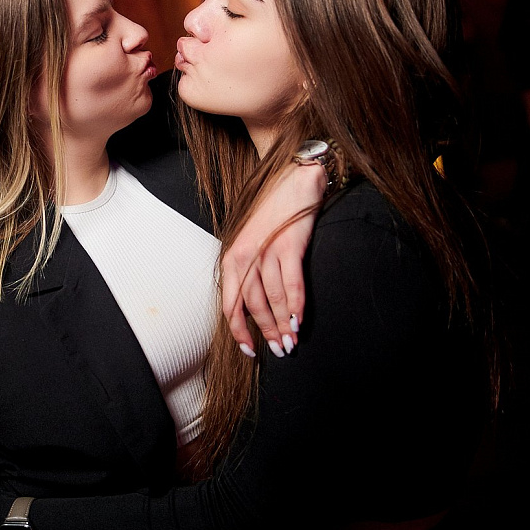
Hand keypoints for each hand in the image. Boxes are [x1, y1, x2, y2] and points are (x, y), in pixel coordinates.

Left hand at [220, 161, 325, 357]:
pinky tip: (299, 320)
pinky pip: (292, 285)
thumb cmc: (272, 215)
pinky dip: (296, 306)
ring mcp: (266, 251)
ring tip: (292, 341)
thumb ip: (248, 272)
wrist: (292, 180)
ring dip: (283, 325)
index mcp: (231, 259)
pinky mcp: (289, 246)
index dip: (239, 331)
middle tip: (280, 349)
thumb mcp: (249, 243)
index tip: (250, 349)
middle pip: (253, 306)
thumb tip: (255, 309)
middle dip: (267, 332)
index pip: (230, 304)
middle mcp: (244, 257)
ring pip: (273, 300)